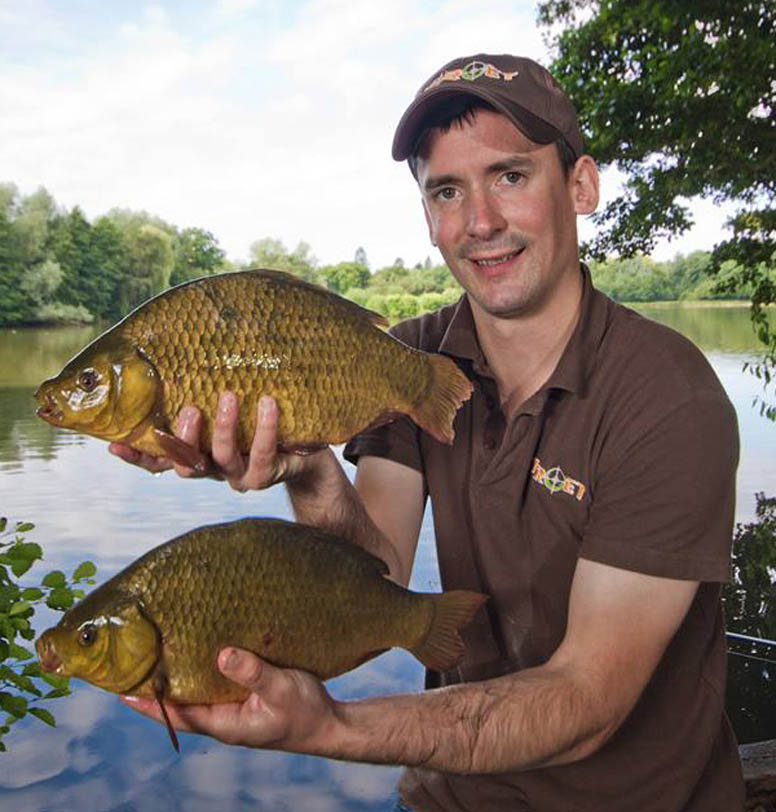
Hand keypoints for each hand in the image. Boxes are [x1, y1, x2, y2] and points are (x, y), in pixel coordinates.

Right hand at [109, 392, 325, 491]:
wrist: (307, 452)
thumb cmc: (259, 418)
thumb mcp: (226, 403)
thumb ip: (200, 390)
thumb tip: (169, 350)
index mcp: (196, 453)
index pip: (157, 459)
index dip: (136, 456)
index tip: (114, 445)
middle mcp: (212, 468)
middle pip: (184, 465)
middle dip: (182, 438)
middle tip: (190, 409)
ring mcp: (238, 475)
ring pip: (222, 458)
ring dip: (223, 428)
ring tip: (229, 397)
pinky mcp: (266, 474)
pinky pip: (263, 452)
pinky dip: (265, 427)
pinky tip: (268, 403)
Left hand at [120, 647, 338, 752]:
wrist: (328, 724)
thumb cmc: (305, 712)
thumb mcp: (279, 688)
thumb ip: (251, 672)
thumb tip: (221, 654)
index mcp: (225, 724)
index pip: (177, 715)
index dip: (149, 704)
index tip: (122, 691)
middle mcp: (223, 720)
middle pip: (178, 708)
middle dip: (154, 692)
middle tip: (128, 670)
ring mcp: (232, 711)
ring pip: (194, 697)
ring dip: (174, 683)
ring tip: (152, 660)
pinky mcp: (243, 701)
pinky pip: (212, 689)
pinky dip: (197, 676)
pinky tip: (194, 658)